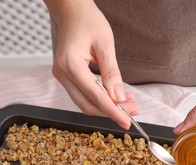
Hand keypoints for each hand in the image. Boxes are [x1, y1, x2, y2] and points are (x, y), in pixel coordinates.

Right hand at [44, 0, 137, 128]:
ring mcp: (62, 76)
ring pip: (85, 103)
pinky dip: (100, 100)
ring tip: (128, 103)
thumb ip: (112, 73)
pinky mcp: (67, 77)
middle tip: (133, 111)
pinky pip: (83, 95)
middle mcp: (62, 73)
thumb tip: (120, 97)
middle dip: (111, 112)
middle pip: (87, 105)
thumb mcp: (105, 45)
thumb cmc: (88, 21)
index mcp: (70, 65)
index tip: (127, 122)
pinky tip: (116, 97)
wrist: (72, 11)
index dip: (112, 111)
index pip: (94, 96)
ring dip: (106, 107)